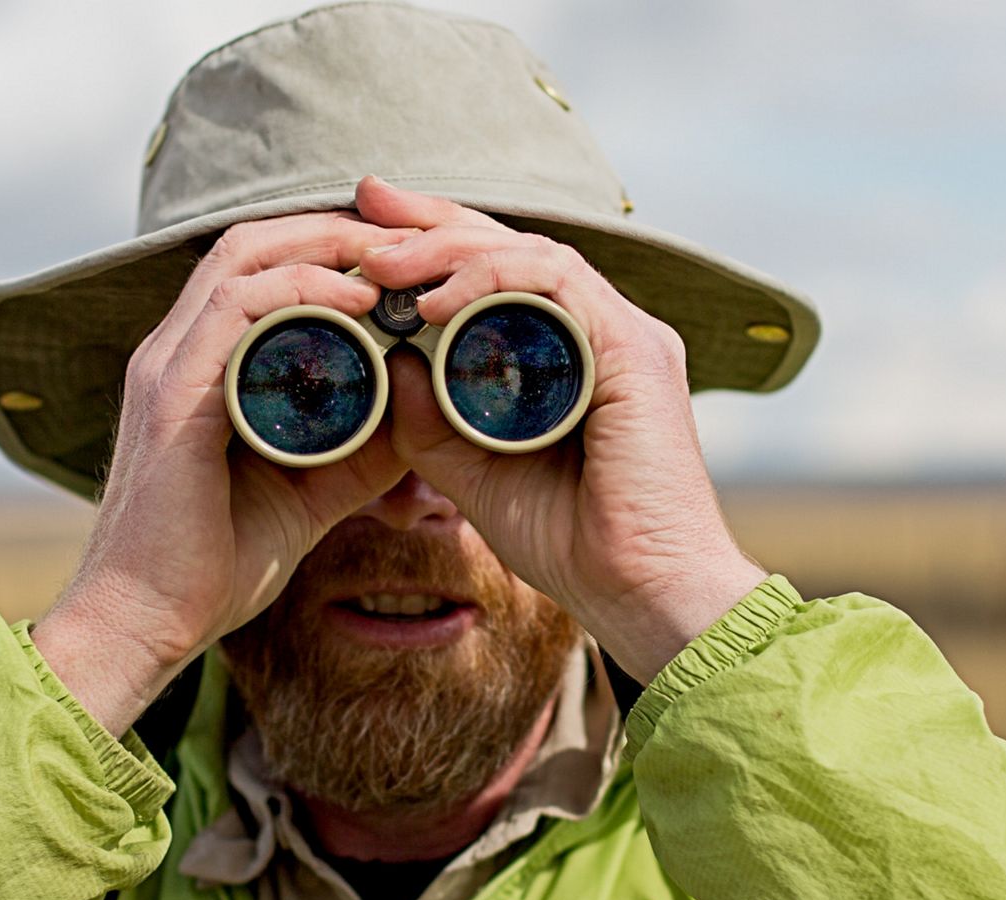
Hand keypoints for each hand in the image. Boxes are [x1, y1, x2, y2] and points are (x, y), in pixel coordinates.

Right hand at [37, 212, 420, 732]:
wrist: (146, 626)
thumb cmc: (214, 565)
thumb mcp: (311, 492)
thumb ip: (361, 450)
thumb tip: (424, 413)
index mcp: (199, 364)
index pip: (259, 266)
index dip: (329, 245)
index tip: (404, 256)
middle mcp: (175, 349)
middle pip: (253, 242)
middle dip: (336, 228)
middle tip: (411, 241)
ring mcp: (166, 366)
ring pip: (243, 258)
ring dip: (326, 246)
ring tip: (395, 259)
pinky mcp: (169, 396)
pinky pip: (234, 308)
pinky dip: (301, 291)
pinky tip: (358, 302)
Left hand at [352, 177, 765, 677]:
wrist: (639, 593)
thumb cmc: (571, 543)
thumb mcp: (471, 473)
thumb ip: (429, 419)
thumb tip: (386, 357)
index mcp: (570, 353)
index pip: (497, 274)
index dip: (434, 241)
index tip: (368, 229)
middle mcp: (600, 330)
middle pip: (512, 246)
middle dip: (433, 219)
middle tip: (365, 200)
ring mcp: (624, 334)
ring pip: (531, 253)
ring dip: (450, 249)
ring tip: (383, 263)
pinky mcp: (635, 348)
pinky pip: (556, 284)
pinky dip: (491, 282)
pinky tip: (434, 302)